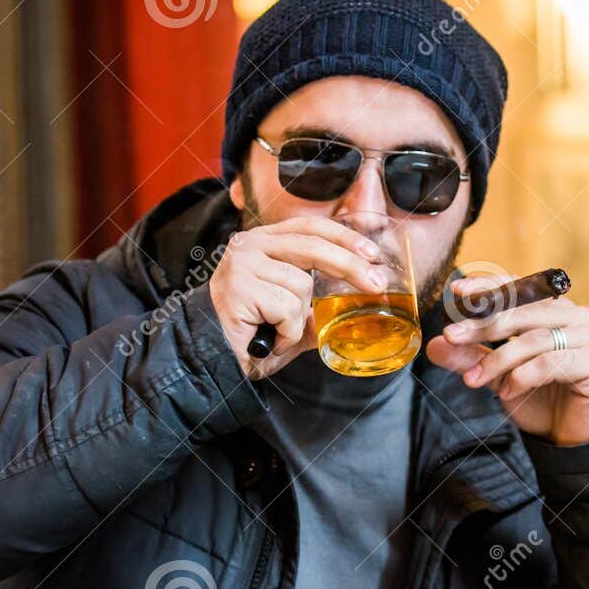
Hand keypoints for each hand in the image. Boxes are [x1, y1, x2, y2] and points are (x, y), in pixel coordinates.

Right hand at [208, 215, 385, 379]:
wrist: (212, 360)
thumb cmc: (249, 336)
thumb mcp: (290, 318)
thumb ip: (316, 308)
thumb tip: (356, 304)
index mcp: (263, 242)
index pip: (308, 227)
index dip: (343, 237)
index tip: (372, 252)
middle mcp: (249, 245)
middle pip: (312, 246)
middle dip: (349, 266)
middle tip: (376, 284)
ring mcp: (242, 264)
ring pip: (301, 286)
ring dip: (297, 320)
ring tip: (276, 332)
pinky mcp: (239, 287)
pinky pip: (287, 309)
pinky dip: (286, 331)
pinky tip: (268, 337)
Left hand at [425, 276, 588, 444]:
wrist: (575, 437)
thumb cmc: (542, 400)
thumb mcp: (498, 377)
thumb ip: (471, 358)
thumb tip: (434, 344)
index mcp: (553, 309)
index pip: (518, 288)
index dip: (488, 287)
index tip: (458, 292)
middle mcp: (574, 316)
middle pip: (521, 312)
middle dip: (482, 325)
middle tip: (452, 337)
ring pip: (533, 338)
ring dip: (498, 360)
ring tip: (474, 380)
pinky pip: (552, 362)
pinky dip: (524, 376)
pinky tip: (508, 392)